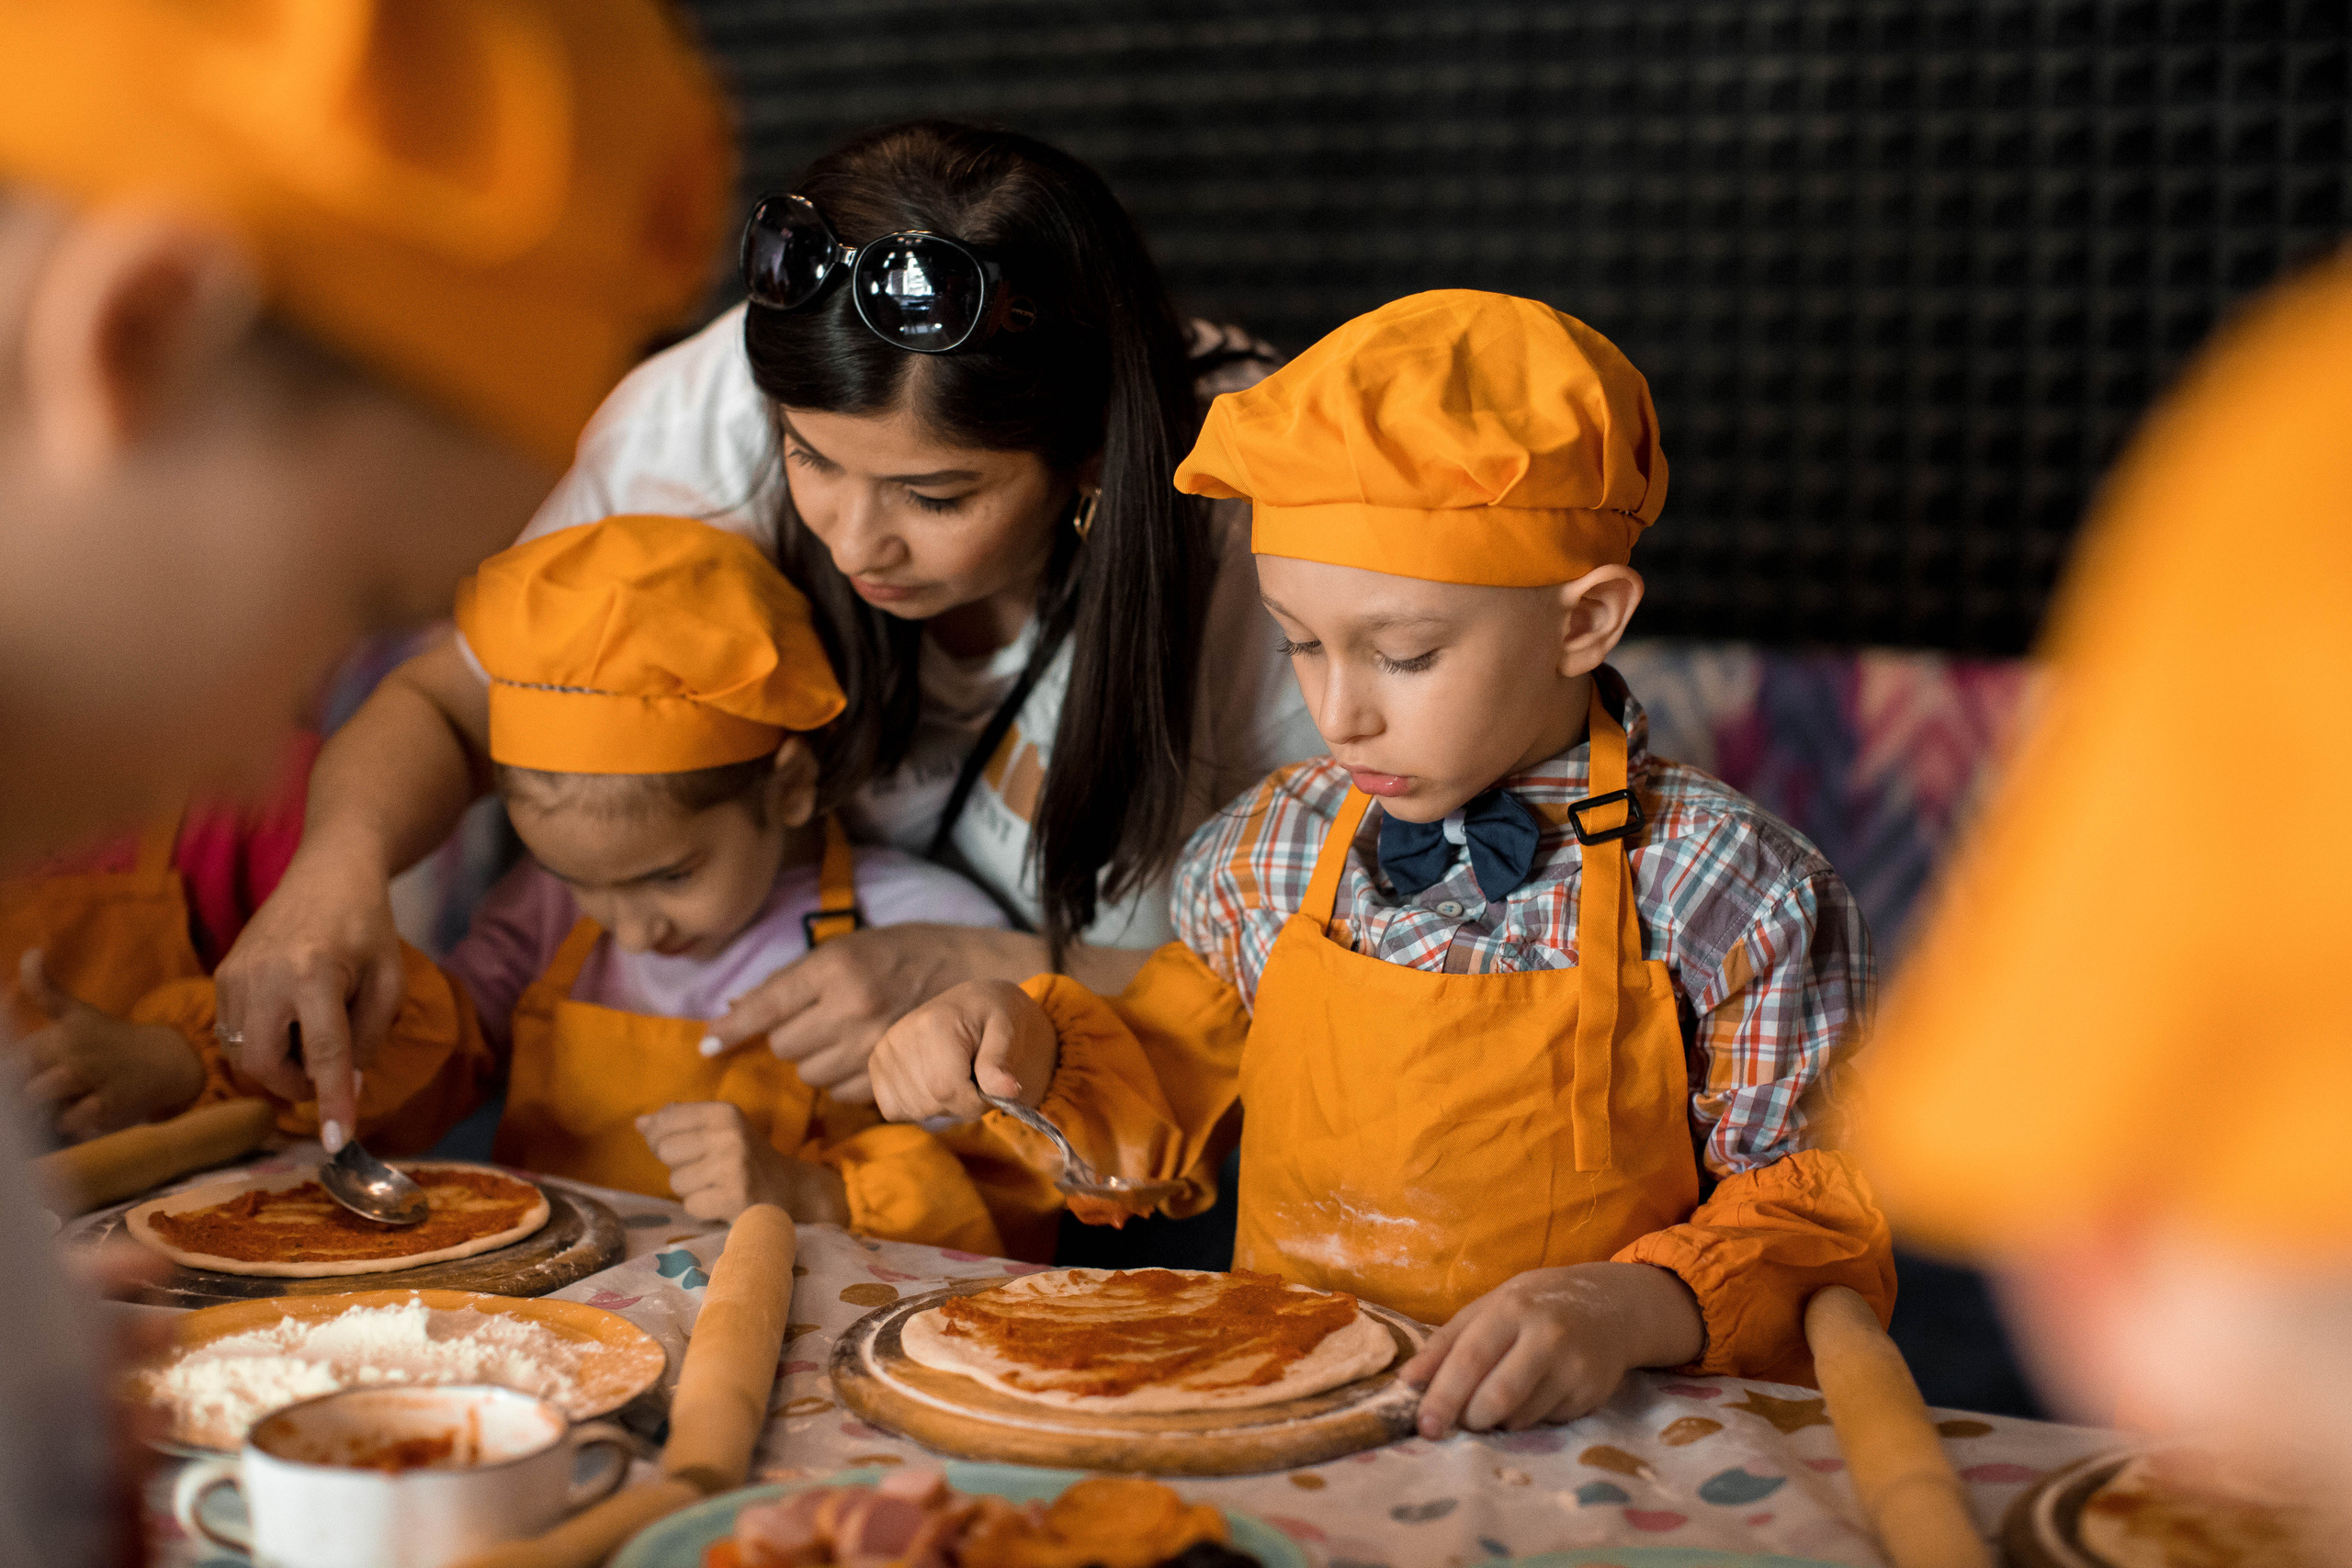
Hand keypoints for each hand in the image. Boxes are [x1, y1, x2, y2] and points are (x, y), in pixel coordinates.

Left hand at [12, 950, 205, 1138]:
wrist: (166, 1059)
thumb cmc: (107, 1039)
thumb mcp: (75, 1012)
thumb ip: (43, 989)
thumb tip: (30, 951)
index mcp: (60, 1032)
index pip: (11, 1057)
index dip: (11, 1068)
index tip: (26, 1068)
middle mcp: (73, 1053)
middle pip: (19, 1081)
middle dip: (23, 1088)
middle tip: (47, 1085)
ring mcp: (92, 1078)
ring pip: (43, 1098)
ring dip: (48, 1104)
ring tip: (63, 1098)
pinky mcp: (109, 1104)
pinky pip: (72, 1121)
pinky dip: (72, 1120)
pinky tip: (83, 1108)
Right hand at [211, 837, 407, 1144]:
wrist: (328, 872)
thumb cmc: (368, 927)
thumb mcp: (388, 981)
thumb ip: (368, 1038)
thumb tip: (345, 1089)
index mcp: (313, 972)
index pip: (324, 1053)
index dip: (332, 1101)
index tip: (339, 1141)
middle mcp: (264, 975)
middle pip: (266, 1065)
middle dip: (297, 1085)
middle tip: (325, 1073)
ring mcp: (234, 974)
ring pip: (243, 1055)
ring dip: (279, 1063)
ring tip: (311, 1029)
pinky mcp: (221, 975)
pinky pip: (233, 1033)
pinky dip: (263, 1042)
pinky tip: (290, 1016)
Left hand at [636, 1102, 849, 1225]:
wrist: (791, 1190)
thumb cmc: (746, 1158)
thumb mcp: (720, 1129)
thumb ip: (680, 1122)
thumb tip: (640, 1122)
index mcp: (724, 1112)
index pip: (665, 1120)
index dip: (662, 1138)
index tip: (683, 1148)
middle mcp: (730, 1135)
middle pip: (666, 1151)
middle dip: (679, 1165)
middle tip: (705, 1170)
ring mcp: (733, 1167)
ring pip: (676, 1182)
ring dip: (691, 1190)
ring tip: (716, 1187)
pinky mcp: (735, 1198)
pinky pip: (691, 1206)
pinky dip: (702, 1209)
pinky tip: (721, 1203)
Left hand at [703, 924, 1051, 1101]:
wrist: (969, 970)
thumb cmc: (900, 952)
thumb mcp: (843, 949)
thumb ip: (791, 981)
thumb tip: (735, 1012)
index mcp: (833, 968)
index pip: (766, 1006)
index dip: (731, 1031)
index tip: (706, 1048)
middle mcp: (850, 1007)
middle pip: (784, 1047)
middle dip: (790, 1038)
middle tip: (814, 1021)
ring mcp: (872, 1043)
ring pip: (811, 1074)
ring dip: (814, 1061)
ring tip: (841, 1037)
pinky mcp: (892, 1071)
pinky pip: (842, 1092)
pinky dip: (843, 1080)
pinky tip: (860, 1056)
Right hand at [869, 980, 1058, 1123]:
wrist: (972, 1005)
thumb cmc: (992, 1018)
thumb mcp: (1007, 1032)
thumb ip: (1000, 1063)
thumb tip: (1007, 1091)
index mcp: (933, 1024)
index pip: (947, 1090)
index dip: (975, 1102)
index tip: (991, 1088)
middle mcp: (900, 1036)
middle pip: (931, 1103)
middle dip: (961, 1103)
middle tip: (975, 1077)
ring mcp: (883, 1052)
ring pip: (915, 1109)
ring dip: (942, 1105)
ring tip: (956, 1075)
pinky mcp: (876, 1066)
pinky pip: (894, 1109)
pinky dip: (919, 1106)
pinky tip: (934, 1082)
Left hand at [1401, 1262, 1705, 1435]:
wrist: (1612, 1307)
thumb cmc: (1535, 1305)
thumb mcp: (1488, 1309)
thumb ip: (1445, 1343)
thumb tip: (1407, 1381)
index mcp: (1512, 1309)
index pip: (1471, 1359)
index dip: (1444, 1396)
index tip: (1424, 1425)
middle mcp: (1547, 1337)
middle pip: (1497, 1397)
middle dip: (1469, 1418)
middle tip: (1455, 1422)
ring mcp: (1574, 1369)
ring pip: (1519, 1418)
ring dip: (1497, 1420)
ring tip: (1497, 1397)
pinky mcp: (1591, 1395)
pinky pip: (1544, 1422)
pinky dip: (1526, 1418)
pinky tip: (1533, 1392)